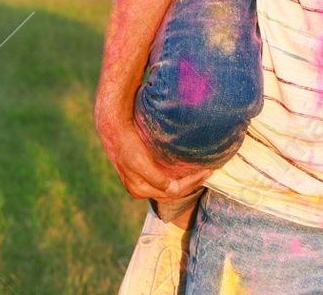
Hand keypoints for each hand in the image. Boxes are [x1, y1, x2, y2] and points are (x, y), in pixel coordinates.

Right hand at [95, 100, 213, 200]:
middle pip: (173, 193)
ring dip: (186, 183)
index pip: (173, 191)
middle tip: (209, 172)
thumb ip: (155, 178)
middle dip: (192, 184)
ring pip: (169, 189)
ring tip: (201, 173)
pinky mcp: (143, 174)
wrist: (114, 129)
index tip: (206, 171)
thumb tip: (172, 189)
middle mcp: (141, 190)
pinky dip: (178, 178)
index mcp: (140, 189)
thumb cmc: (128, 143)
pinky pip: (165, 181)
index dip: (192, 182)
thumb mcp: (139, 162)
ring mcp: (141, 183)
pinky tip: (187, 171)